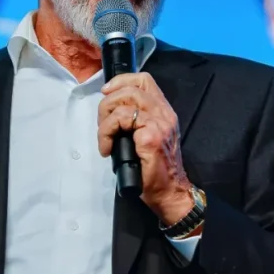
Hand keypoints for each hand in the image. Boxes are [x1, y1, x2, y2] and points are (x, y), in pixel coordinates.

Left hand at [98, 72, 193, 224]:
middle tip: (103, 123)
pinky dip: (106, 132)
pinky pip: (120, 121)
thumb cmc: (155, 170)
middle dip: (108, 102)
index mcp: (164, 111)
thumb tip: (111, 111)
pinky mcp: (150, 136)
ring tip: (105, 137)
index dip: (122, 80)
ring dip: (106, 118)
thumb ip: (137, 120)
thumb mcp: (148, 137)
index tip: (107, 92)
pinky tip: (107, 148)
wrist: (170, 192)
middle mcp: (164, 113)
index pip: (144, 80)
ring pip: (124, 101)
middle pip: (131, 88)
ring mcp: (159, 124)